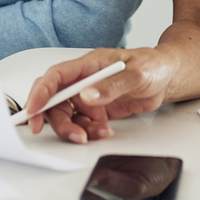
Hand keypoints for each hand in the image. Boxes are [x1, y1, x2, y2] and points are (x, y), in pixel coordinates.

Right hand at [22, 47, 178, 143]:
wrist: (166, 77)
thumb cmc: (152, 65)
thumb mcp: (137, 73)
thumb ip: (111, 85)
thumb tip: (86, 96)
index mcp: (88, 64)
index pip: (56, 76)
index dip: (41, 92)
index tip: (33, 110)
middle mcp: (83, 80)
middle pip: (56, 102)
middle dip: (58, 121)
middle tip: (73, 135)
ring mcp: (88, 96)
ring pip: (68, 117)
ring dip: (77, 129)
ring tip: (100, 132)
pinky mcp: (96, 110)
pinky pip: (83, 125)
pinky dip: (90, 132)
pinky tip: (105, 130)